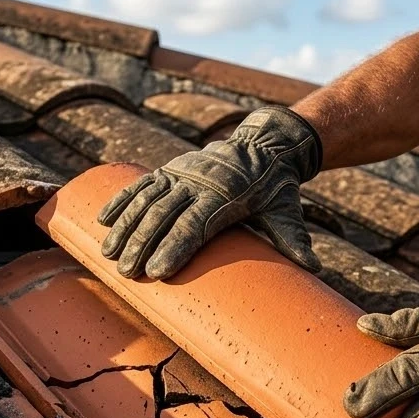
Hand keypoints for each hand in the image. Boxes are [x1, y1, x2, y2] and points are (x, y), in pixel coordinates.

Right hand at [97, 106, 323, 279]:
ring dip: (125, 227)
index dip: (174, 248)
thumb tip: (315, 268)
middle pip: (163, 215)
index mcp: (224, 197)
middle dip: (141, 244)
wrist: (264, 145)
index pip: (194, 226)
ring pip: (146, 200)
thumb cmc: (275, 187)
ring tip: (108, 254)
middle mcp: (198, 183)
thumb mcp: (286, 211)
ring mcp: (181, 174)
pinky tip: (102, 221)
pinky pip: (141, 185)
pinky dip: (121, 201)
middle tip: (126, 272)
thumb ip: (294, 239)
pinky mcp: (170, 169)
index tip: (157, 271)